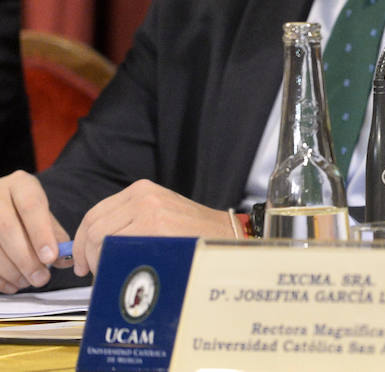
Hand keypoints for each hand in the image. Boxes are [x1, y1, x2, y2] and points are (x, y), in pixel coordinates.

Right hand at [0, 171, 69, 291]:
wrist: (1, 204)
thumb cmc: (25, 211)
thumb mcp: (43, 213)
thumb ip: (54, 235)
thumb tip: (63, 260)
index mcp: (20, 184)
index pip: (31, 206)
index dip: (41, 233)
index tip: (51, 258)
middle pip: (7, 228)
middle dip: (25, 258)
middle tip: (41, 279)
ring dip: (10, 270)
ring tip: (28, 282)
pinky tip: (11, 285)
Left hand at [71, 180, 236, 276]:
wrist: (224, 235)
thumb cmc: (192, 232)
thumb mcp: (158, 213)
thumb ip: (128, 221)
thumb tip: (91, 246)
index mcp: (140, 190)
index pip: (94, 214)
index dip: (81, 241)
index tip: (81, 259)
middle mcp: (142, 196)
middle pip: (93, 228)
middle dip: (86, 255)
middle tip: (91, 272)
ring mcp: (149, 211)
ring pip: (101, 240)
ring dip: (99, 262)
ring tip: (108, 273)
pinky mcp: (156, 227)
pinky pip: (118, 249)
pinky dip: (112, 265)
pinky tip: (121, 273)